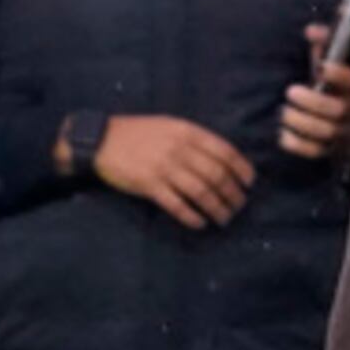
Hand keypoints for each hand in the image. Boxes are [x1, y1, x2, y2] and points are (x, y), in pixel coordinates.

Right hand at [96, 113, 256, 229]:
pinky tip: (200, 223)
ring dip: (217, 208)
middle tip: (239, 206)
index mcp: (187, 132)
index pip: (225, 152)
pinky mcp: (149, 185)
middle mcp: (179, 149)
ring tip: (225, 218)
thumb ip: (194, 139)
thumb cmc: (138, 133)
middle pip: (217, 175)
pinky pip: (177, 205)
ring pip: (201, 192)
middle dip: (232, 194)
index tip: (249, 183)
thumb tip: (223, 159)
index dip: (241, 169)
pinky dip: (192, 216)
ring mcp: (164, 168)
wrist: (100, 140)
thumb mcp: (170, 125)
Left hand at [278, 25, 349, 158]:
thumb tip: (310, 31)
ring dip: (302, 123)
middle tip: (290, 92)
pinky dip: (298, 145)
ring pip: (327, 131)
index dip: (339, 75)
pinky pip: (317, 151)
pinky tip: (282, 135)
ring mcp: (346, 130)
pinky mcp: (334, 147)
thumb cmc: (338, 75)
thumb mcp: (337, 55)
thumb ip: (327, 41)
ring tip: (284, 112)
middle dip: (312, 102)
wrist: (348, 106)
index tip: (321, 68)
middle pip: (338, 110)